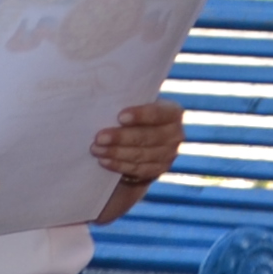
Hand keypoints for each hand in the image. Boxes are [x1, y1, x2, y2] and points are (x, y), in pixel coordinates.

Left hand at [90, 100, 185, 219]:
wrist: (144, 139)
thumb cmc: (136, 116)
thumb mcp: (138, 105)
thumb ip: (128, 102)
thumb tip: (103, 105)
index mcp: (173, 112)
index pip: (159, 113)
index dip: (141, 115)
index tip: (120, 117)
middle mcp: (176, 134)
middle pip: (148, 137)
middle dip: (121, 137)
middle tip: (99, 137)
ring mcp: (169, 154)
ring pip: (141, 155)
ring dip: (116, 153)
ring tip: (96, 149)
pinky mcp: (159, 170)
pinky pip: (137, 169)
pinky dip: (118, 165)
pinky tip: (103, 161)